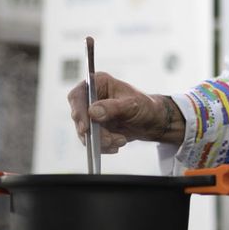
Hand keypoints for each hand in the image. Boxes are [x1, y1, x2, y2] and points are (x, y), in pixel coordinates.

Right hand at [67, 70, 184, 151]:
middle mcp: (90, 98)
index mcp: (98, 83)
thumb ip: (113, 107)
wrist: (151, 121)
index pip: (77, 95)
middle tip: (109, 140)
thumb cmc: (144, 106)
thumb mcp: (132, 105)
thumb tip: (93, 111)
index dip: (78, 111)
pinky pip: (91, 142)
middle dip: (94, 132)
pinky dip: (104, 146)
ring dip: (102, 141)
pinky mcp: (93, 129)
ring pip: (84, 133)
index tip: (85, 128)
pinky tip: (118, 143)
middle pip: (79, 117)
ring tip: (121, 140)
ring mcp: (90, 114)